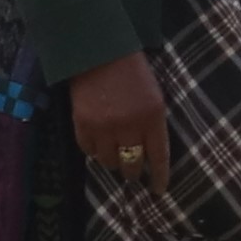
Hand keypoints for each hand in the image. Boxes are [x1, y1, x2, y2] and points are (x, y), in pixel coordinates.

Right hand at [71, 52, 173, 194]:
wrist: (100, 51)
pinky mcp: (82, 124)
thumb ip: (153, 124)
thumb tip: (149, 154)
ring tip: (114, 155)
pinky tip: (98, 146)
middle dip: (133, 172)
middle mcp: (129, 125)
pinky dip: (94, 151)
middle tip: (132, 172)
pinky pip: (88, 150)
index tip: (158, 189)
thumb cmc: (133, 72)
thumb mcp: (154, 96)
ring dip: (113, 161)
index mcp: (153, 117)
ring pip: (109, 161)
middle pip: (131, 164)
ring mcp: (104, 127)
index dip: (158, 176)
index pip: (158, 157)